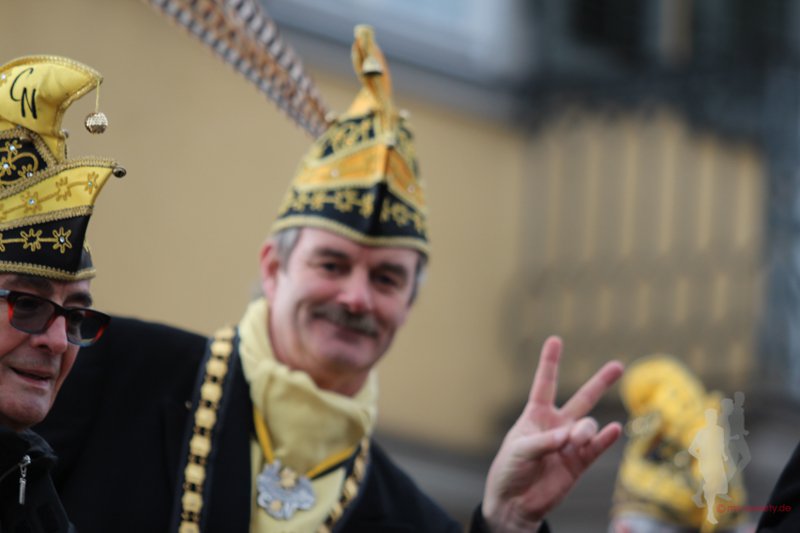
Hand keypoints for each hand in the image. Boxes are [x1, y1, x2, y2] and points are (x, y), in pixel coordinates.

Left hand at [482, 336, 623, 531]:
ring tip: (575, 440)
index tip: (555, 340)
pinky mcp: (579, 463)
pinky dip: (605, 440)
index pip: (544, 384)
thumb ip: (544, 441)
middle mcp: (556, 425)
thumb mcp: (519, 450)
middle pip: (581, 399)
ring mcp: (570, 443)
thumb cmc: (509, 470)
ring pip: (586, 426)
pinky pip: (596, 448)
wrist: (514, 503)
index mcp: (535, 415)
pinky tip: (615, 430)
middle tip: (618, 365)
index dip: (550, 362)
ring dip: (584, 431)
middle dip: (600, 382)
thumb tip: (570, 437)